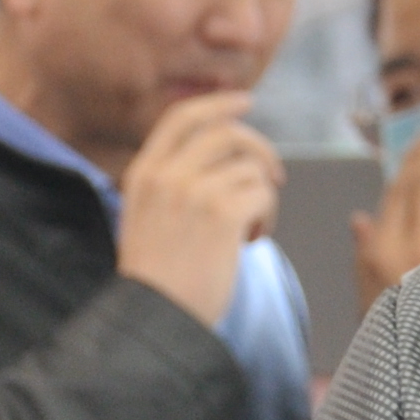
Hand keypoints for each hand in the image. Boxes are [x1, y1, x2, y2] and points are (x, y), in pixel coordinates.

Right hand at [114, 91, 283, 326]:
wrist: (152, 318)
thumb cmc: (155, 281)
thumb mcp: (144, 219)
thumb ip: (171, 185)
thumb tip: (225, 162)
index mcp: (143, 173)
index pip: (183, 117)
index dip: (219, 104)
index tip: (246, 101)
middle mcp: (167, 175)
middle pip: (228, 133)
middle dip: (260, 149)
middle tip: (276, 176)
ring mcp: (194, 191)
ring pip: (251, 169)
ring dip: (263, 197)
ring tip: (251, 231)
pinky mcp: (223, 213)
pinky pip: (263, 195)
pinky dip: (267, 217)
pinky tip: (252, 240)